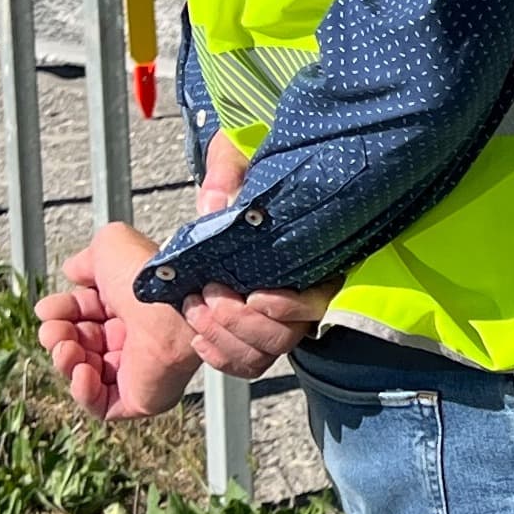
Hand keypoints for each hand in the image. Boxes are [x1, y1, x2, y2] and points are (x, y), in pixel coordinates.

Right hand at [50, 220, 203, 420]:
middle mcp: (133, 338)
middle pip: (77, 345)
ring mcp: (137, 370)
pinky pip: (102, 405)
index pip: (81, 316)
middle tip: (57, 330)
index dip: (60, 312)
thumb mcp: (110, 247)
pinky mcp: (141, 398)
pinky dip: (83, 390)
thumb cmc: (148, 277)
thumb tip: (73, 270)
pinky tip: (81, 371)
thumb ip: (87, 259)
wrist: (171, 306)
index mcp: (128, 306)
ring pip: (83, 375)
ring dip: (64, 361)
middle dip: (57, 337)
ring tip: (67, 348)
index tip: (49, 308)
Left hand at [180, 127, 331, 378]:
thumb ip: (228, 172)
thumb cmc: (253, 163)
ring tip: (195, 311)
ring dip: (226, 340)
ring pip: (266, 353)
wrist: (248, 178)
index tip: (256, 296)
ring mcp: (281, 312)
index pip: (318, 299)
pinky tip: (199, 336)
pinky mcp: (256, 325)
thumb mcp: (239, 153)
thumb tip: (211, 205)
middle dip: (242, 324)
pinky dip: (221, 356)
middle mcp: (304, 288)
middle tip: (207, 296)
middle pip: (287, 335)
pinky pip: (247, 360)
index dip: (291, 307)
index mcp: (313, 251)